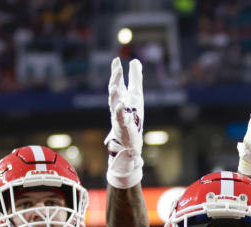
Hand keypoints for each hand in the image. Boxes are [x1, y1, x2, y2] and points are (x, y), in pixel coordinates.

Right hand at [105, 57, 143, 187]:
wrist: (131, 142)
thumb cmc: (133, 118)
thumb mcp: (136, 96)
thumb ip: (135, 78)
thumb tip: (135, 61)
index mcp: (121, 98)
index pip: (117, 83)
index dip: (116, 72)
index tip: (116, 60)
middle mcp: (118, 106)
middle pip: (114, 91)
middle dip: (115, 80)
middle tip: (117, 68)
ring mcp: (119, 116)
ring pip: (114, 104)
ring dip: (114, 95)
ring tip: (115, 85)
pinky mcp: (123, 127)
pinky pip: (121, 118)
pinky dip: (120, 111)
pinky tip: (121, 105)